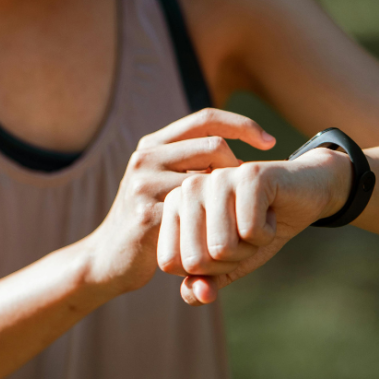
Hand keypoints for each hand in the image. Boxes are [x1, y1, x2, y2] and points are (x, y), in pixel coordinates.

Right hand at [83, 109, 275, 294]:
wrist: (108, 260)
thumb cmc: (147, 222)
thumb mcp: (161, 183)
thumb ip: (187, 163)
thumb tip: (233, 145)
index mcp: (152, 145)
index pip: (206, 118)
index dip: (243, 124)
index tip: (270, 142)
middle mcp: (145, 158)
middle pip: (214, 145)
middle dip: (239, 169)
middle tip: (246, 196)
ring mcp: (144, 185)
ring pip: (211, 179)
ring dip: (231, 198)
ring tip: (236, 218)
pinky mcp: (148, 215)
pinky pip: (200, 211)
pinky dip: (219, 223)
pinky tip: (221, 237)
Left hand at [157, 147, 351, 304]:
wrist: (302, 197)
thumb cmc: (256, 229)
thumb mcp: (227, 264)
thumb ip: (204, 284)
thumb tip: (199, 297)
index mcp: (173, 206)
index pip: (170, 263)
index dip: (205, 269)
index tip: (223, 246)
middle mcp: (188, 188)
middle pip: (196, 260)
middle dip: (229, 261)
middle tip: (244, 235)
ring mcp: (217, 178)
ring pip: (222, 248)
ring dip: (249, 248)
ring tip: (256, 223)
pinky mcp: (249, 176)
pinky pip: (250, 232)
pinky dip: (267, 234)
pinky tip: (271, 213)